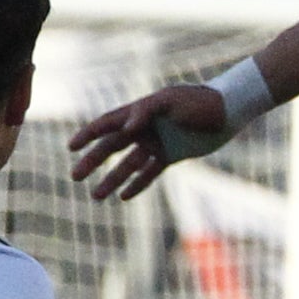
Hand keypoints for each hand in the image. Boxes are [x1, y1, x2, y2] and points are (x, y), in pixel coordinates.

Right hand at [72, 82, 231, 200]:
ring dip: (111, 179)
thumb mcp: (171, 101)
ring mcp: (155, 143)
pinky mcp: (169, 155)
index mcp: (139, 112)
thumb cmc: (198, 101)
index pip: (107, 124)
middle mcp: (143, 128)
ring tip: (96, 196)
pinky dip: (136, 184)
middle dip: (92, 162)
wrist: (226, 112)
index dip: (88, 134)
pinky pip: (149, 172)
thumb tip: (125, 128)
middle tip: (75, 176)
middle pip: (111, 147)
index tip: (71, 147)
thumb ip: (146, 112)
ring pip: (127, 165)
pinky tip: (123, 196)